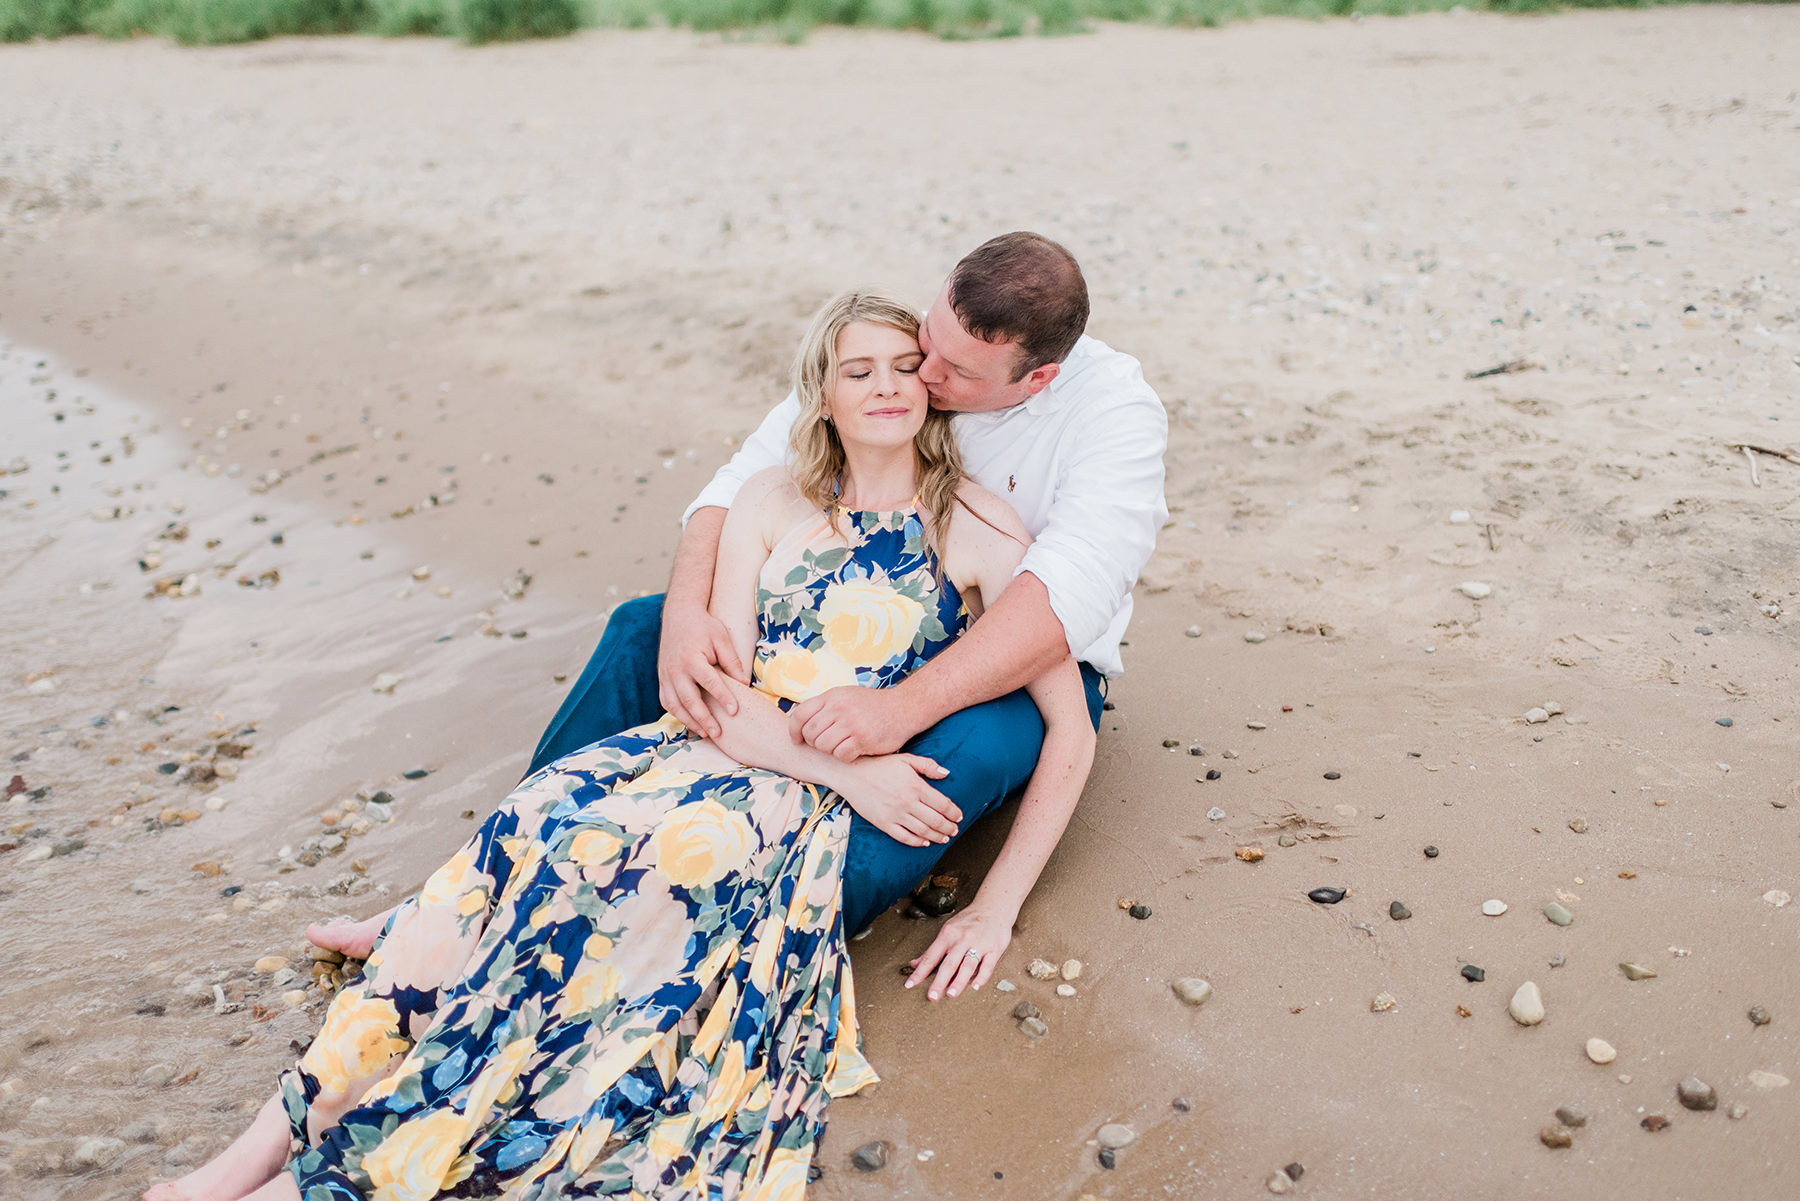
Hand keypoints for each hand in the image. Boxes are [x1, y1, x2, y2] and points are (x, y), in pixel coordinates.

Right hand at [657, 604, 747, 738]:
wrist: (679, 616)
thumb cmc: (704, 627)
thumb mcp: (721, 638)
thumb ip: (731, 661)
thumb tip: (743, 683)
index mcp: (692, 658)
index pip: (709, 682)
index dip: (722, 697)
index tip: (734, 710)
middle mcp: (675, 669)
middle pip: (689, 700)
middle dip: (704, 719)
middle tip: (718, 732)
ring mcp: (666, 676)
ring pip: (675, 705)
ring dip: (690, 721)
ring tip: (706, 733)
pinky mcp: (662, 679)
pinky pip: (667, 701)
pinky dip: (677, 714)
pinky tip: (690, 722)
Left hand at [788, 685, 919, 761]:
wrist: (904, 707)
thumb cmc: (872, 705)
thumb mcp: (846, 696)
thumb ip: (825, 706)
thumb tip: (800, 723)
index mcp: (832, 696)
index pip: (800, 714)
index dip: (794, 730)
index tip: (797, 740)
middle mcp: (839, 708)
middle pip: (810, 733)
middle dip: (814, 743)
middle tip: (827, 743)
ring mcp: (851, 723)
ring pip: (823, 746)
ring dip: (829, 750)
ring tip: (841, 745)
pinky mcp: (863, 738)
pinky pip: (840, 755)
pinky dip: (844, 757)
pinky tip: (853, 751)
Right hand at [835, 754, 960, 847]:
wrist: (851, 773)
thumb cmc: (880, 764)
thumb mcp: (905, 759)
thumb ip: (927, 765)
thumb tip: (947, 774)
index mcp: (915, 786)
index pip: (943, 804)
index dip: (954, 812)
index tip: (959, 816)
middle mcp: (907, 802)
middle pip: (936, 820)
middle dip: (949, 827)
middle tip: (955, 830)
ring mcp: (895, 814)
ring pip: (922, 831)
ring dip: (937, 836)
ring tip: (944, 838)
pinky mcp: (883, 823)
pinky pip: (904, 837)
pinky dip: (917, 842)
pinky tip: (924, 842)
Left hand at [906, 905, 1013, 1000]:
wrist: (993, 907)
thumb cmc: (968, 921)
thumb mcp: (948, 930)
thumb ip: (932, 950)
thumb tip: (914, 964)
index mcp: (948, 935)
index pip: (931, 957)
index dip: (920, 972)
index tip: (910, 985)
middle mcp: (962, 939)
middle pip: (949, 963)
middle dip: (939, 981)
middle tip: (932, 997)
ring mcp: (979, 944)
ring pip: (967, 965)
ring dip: (959, 981)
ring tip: (951, 994)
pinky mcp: (994, 949)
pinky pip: (988, 965)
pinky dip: (982, 976)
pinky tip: (975, 986)